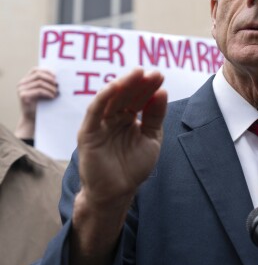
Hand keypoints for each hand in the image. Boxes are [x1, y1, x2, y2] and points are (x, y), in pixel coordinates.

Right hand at [15, 67, 57, 138]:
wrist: (32, 118)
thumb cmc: (40, 104)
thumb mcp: (43, 91)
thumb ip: (46, 83)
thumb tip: (58, 77)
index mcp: (25, 80)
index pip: (35, 70)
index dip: (46, 71)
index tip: (56, 76)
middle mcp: (21, 83)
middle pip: (38, 75)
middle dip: (50, 79)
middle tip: (58, 85)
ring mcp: (21, 89)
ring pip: (40, 82)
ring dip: (51, 87)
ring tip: (56, 93)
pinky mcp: (23, 96)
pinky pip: (39, 90)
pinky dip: (48, 93)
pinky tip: (52, 97)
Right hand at [77, 68, 167, 207]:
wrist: (118, 192)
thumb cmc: (133, 167)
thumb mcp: (152, 139)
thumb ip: (155, 117)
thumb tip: (162, 91)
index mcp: (129, 119)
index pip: (140, 98)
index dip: (149, 87)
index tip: (160, 75)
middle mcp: (114, 118)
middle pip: (127, 95)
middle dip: (140, 83)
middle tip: (152, 72)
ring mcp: (101, 124)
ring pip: (111, 99)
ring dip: (124, 85)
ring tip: (137, 74)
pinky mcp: (88, 133)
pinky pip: (94, 111)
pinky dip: (103, 98)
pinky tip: (115, 86)